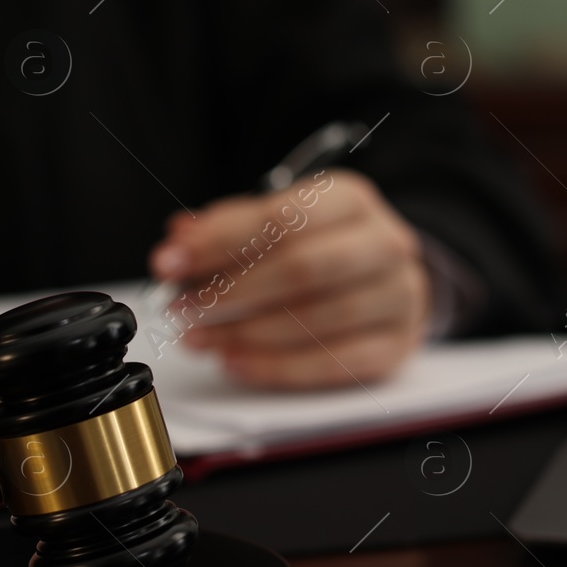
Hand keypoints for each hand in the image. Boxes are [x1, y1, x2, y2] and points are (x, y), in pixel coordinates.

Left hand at [147, 169, 430, 388]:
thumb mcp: (280, 221)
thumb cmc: (324, 246)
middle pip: (302, 268)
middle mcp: (384, 242)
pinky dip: (278, 367)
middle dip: (230, 293)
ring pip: (316, 319)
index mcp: (350, 198)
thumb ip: (230, 228)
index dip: (217, 242)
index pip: (280, 217)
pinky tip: (237, 362)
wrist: (388, 278)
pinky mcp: (397, 344)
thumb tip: (180, 239)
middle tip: (182, 310)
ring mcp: (398, 295)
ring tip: (201, 339)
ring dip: (246, 335)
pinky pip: (334, 363)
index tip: (168, 263)